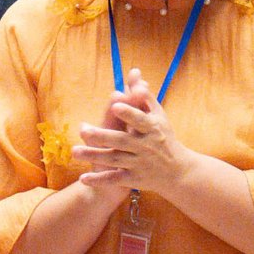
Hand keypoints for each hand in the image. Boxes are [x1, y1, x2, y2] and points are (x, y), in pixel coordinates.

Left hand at [73, 68, 191, 194]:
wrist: (179, 172)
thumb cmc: (163, 137)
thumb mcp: (157, 116)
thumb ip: (143, 96)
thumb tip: (134, 72)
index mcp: (152, 129)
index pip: (139, 120)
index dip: (128, 113)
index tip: (115, 105)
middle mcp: (145, 147)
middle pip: (121, 141)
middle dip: (103, 136)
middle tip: (83, 130)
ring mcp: (139, 164)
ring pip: (114, 159)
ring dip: (94, 156)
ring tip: (74, 152)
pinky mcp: (134, 179)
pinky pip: (114, 179)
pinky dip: (99, 180)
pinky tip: (83, 178)